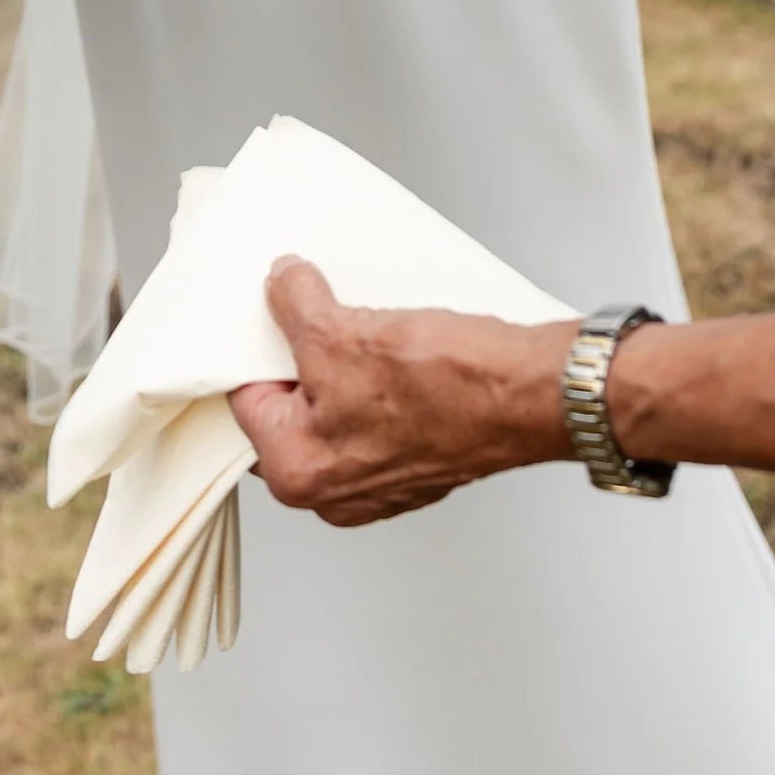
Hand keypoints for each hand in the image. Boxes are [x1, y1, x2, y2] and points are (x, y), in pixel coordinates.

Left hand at [226, 260, 574, 526]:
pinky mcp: (418, 459)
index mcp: (298, 471)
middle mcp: (335, 491)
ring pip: (336, 405)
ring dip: (342, 362)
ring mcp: (380, 480)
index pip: (245, 397)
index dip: (255, 346)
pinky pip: (377, 412)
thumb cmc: (445, 385)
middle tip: (312, 312)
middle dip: (299, 356)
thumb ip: (294, 304)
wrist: (529, 394)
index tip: (264, 315)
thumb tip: (282, 284)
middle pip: (291, 405)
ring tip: (358, 323)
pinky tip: (392, 342)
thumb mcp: (340, 329)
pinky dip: (378, 379)